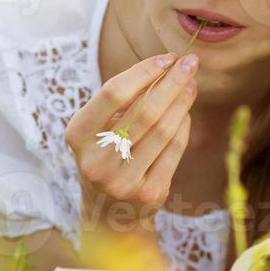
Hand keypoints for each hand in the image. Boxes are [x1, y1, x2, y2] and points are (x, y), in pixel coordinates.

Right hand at [63, 52, 197, 212]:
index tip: (166, 58)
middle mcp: (97, 160)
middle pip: (144, 110)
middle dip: (172, 82)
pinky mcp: (148, 193)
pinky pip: (174, 150)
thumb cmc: (106, 154)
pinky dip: (184, 126)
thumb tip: (166, 67)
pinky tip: (186, 112)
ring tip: (191, 84)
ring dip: (182, 102)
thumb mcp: (98, 128)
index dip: (144, 72)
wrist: (109, 212)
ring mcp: (123, 180)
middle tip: (190, 63)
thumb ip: (123, 100)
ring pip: (163, 130)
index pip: (113, 93)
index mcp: (78, 135)